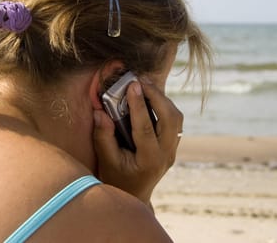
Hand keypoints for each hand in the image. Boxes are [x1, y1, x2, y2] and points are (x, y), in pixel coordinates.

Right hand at [93, 79, 182, 206]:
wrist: (134, 195)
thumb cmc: (117, 178)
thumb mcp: (106, 160)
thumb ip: (103, 137)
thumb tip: (100, 112)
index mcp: (149, 160)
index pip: (145, 128)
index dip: (139, 105)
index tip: (132, 85)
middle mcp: (166, 154)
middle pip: (170, 119)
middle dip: (157, 96)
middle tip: (140, 81)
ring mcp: (172, 149)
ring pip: (176, 118)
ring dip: (162, 98)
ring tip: (144, 84)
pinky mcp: (173, 144)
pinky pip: (174, 120)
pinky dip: (164, 105)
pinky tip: (150, 96)